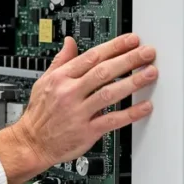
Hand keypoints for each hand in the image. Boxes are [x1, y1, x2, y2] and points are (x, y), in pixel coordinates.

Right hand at [0, 34, 157, 183]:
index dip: (114, 47)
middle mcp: (69, 93)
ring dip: (132, 83)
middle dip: (128, 60)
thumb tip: (70, 42)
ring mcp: (78, 112)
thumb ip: (60, 61)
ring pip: (109, 94)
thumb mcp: (44, 81)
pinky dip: (130, 113)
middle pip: (103, 72)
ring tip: (150, 73)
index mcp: (60, 78)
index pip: (91, 57)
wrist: (32, 142)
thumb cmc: (39, 114)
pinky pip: (112, 120)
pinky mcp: (86, 131)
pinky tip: (145, 106)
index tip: (131, 40)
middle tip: (147, 53)